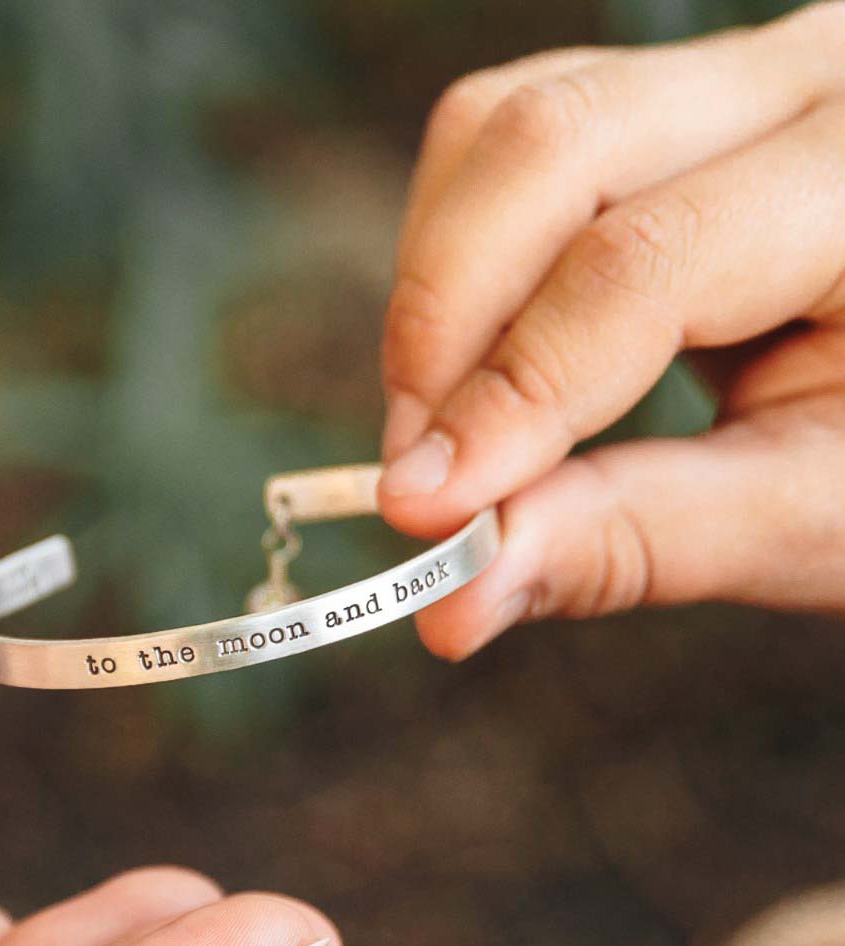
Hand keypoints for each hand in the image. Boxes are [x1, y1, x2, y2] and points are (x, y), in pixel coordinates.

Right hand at [378, 3, 844, 658]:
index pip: (641, 265)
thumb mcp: (810, 512)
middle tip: (415, 467)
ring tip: (446, 423)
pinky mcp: (656, 105)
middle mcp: (801, 85)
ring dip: (435, 285)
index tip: (423, 508)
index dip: (513, 393)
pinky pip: (505, 142)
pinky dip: (455, 256)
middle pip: (550, 146)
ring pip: (505, 128)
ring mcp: (724, 74)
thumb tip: (460, 595)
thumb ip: (639, 540)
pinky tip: (478, 359)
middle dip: (441, 320)